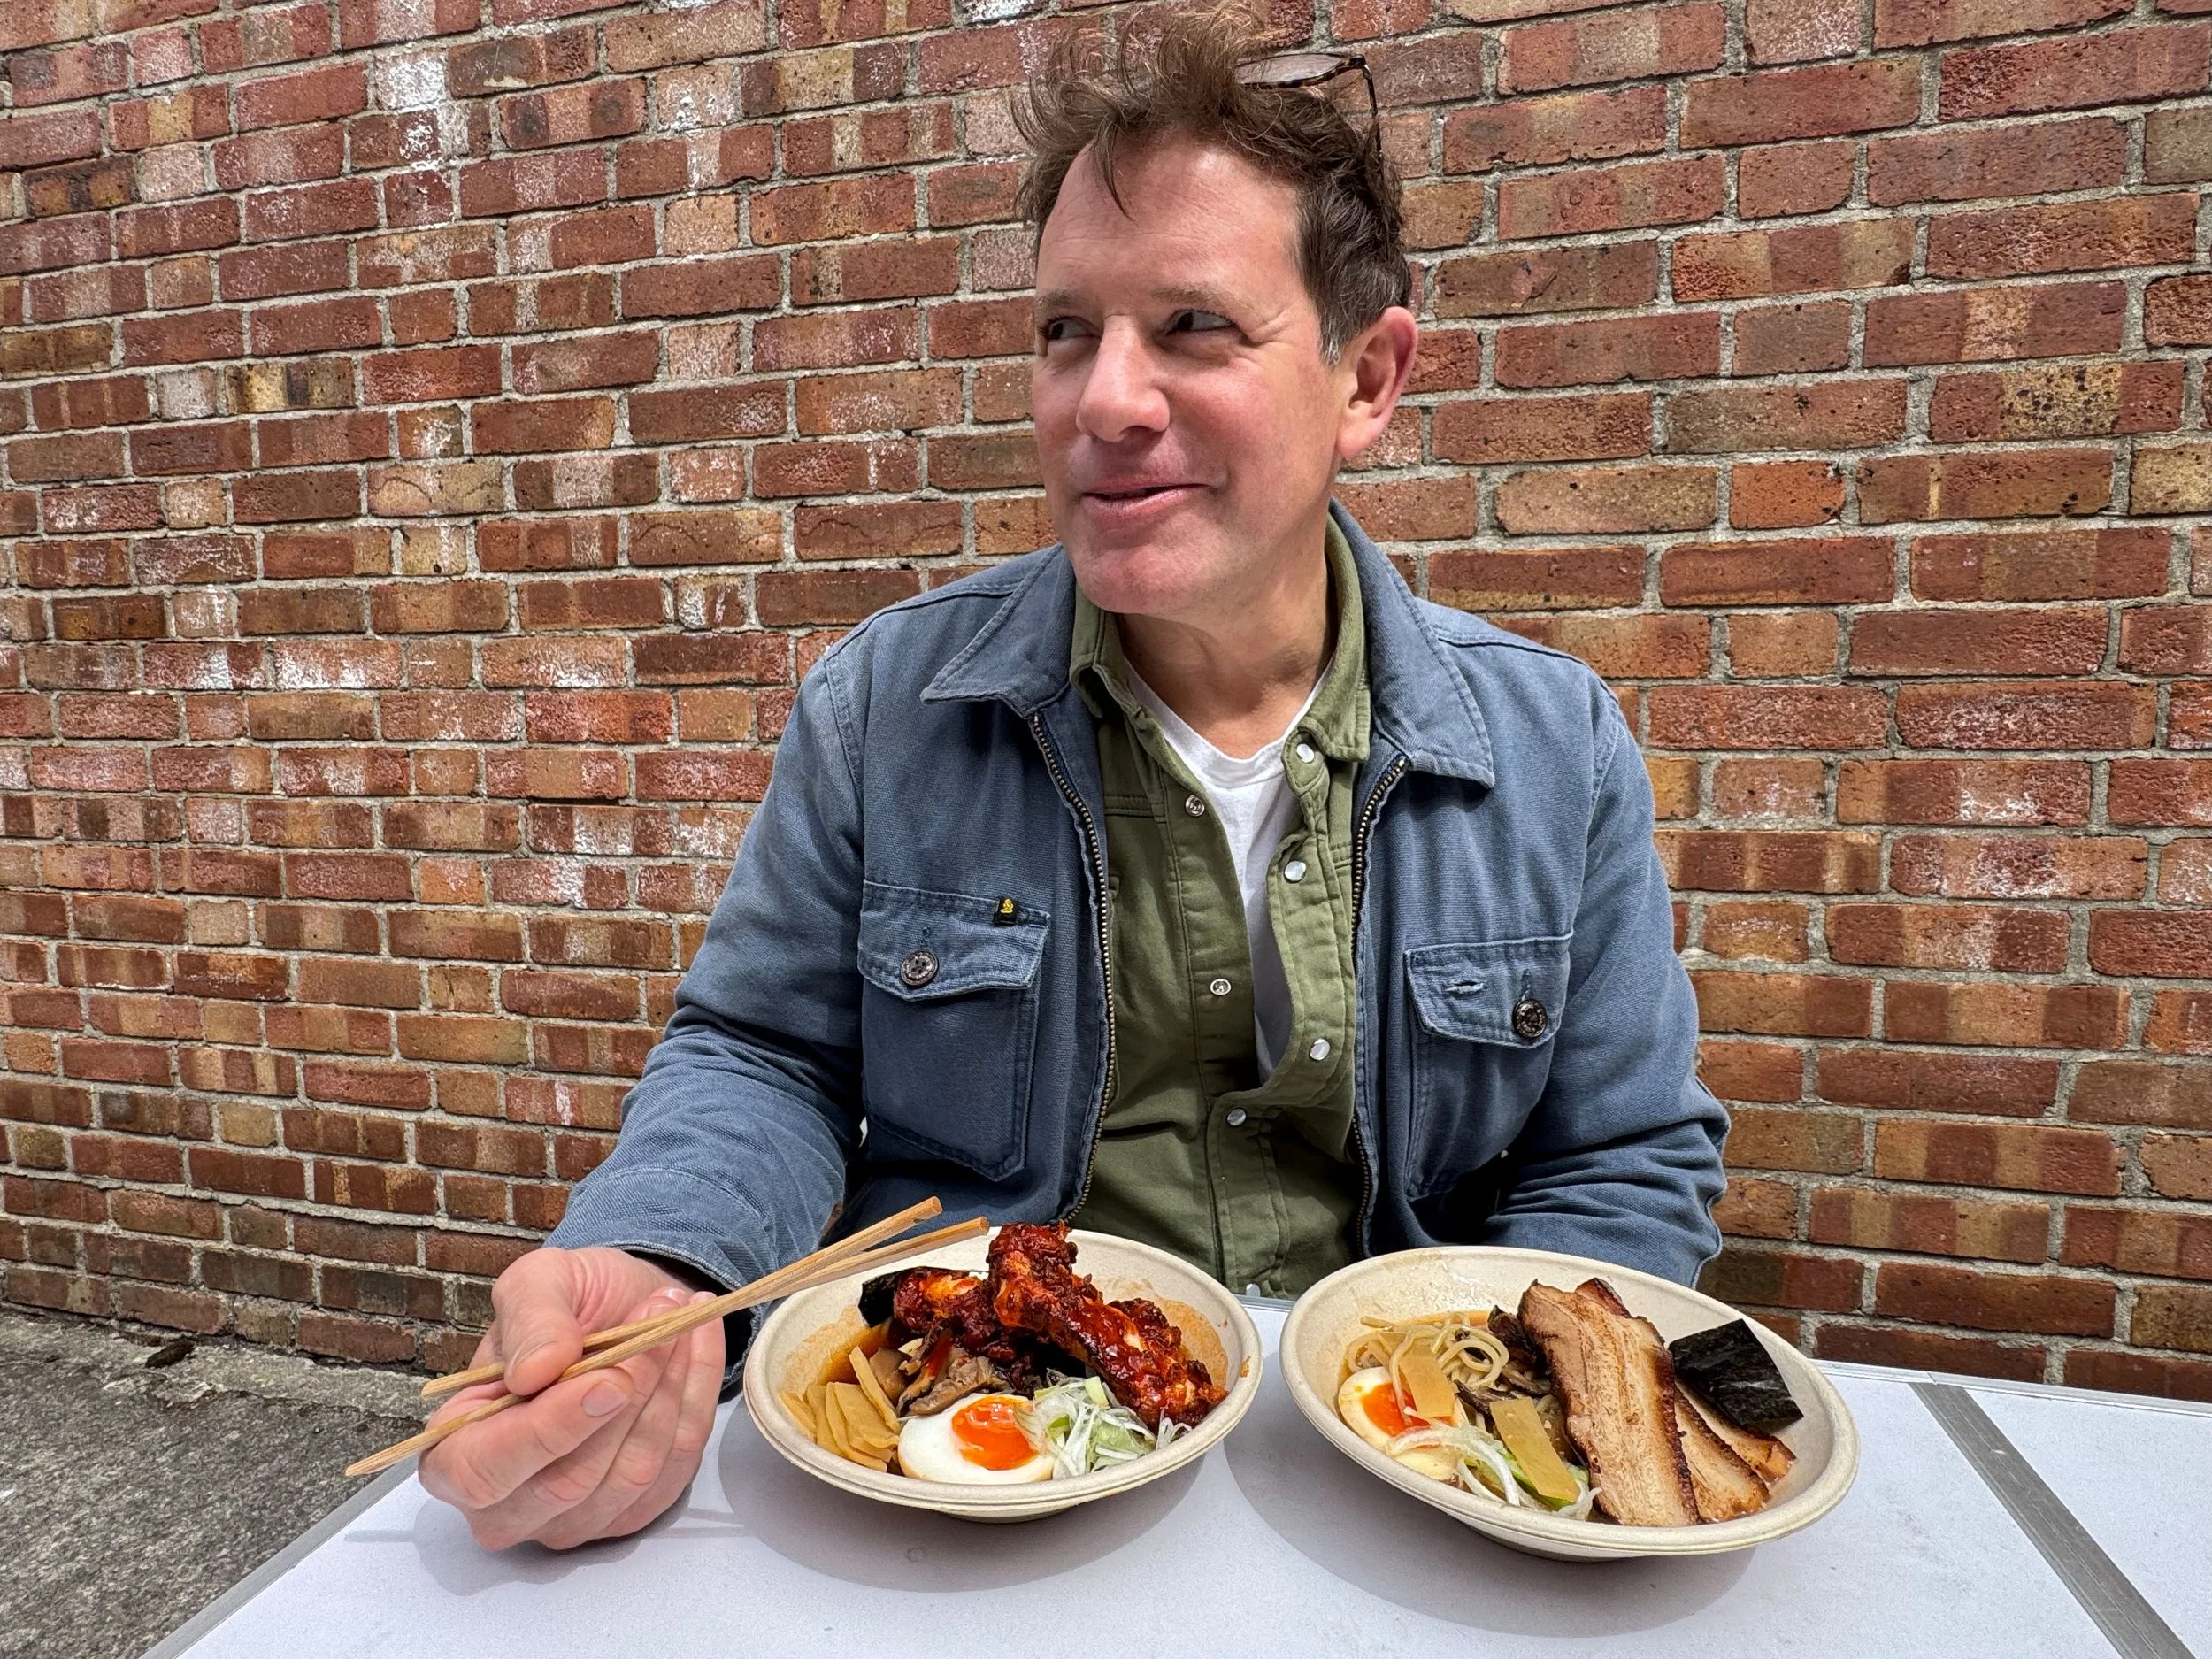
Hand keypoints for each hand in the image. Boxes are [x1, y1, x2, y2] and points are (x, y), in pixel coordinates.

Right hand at [419, 1246, 725, 1550]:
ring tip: (677, 1317)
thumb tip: (534, 1371)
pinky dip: (697, 1397)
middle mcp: (507, 1504)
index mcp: (455, 1452)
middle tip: (657, 1317)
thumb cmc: (564, 1306)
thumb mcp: (537, 1281)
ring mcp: (573, 1520)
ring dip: (668, 1388)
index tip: (607, 1380)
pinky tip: (696, 1343)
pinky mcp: (634, 1513)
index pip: (484, 1471)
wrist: (621, 1310)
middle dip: (627, 1397)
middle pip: (570, 1482)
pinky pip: (678, 1466)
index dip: (547, 1431)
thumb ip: (530, 1319)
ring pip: (632, 1475)